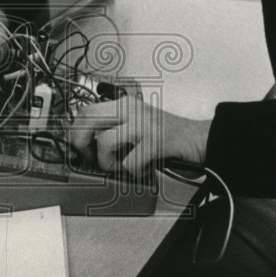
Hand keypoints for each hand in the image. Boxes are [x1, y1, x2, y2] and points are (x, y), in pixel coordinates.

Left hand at [68, 96, 208, 175]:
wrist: (200, 139)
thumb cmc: (167, 138)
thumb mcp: (136, 126)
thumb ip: (114, 130)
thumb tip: (85, 146)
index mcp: (124, 104)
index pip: (86, 110)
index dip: (75, 131)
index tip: (79, 148)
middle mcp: (131, 109)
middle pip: (87, 119)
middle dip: (81, 144)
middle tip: (90, 158)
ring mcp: (143, 124)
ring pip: (105, 143)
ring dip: (110, 163)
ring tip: (125, 165)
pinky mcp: (155, 141)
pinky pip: (129, 163)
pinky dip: (135, 172)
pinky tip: (145, 167)